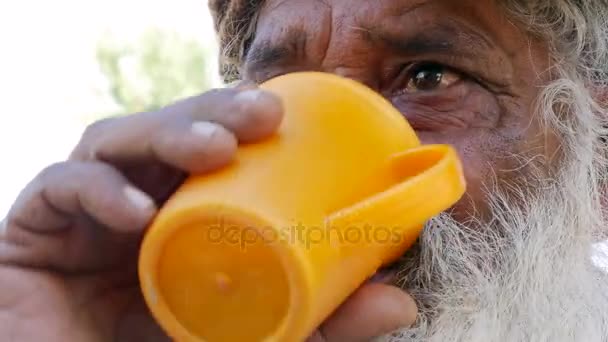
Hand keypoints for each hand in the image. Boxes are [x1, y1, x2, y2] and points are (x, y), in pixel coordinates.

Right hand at [0, 84, 416, 340]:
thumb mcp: (251, 339)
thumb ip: (316, 323)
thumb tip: (400, 303)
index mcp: (180, 215)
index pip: (208, 149)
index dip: (240, 119)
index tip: (286, 116)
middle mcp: (135, 202)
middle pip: (166, 133)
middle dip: (211, 111)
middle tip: (261, 113)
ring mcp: (84, 214)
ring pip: (117, 141)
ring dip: (165, 132)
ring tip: (213, 145)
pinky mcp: (33, 230)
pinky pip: (57, 188)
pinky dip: (94, 189)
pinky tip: (132, 210)